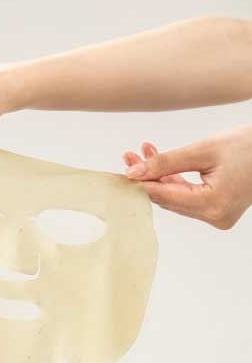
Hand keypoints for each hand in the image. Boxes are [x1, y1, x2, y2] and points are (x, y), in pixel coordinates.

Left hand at [122, 124, 251, 228]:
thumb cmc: (248, 146)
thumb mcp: (203, 150)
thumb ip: (165, 162)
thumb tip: (133, 172)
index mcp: (212, 205)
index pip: (164, 195)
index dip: (141, 182)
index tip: (123, 170)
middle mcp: (213, 216)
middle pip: (167, 198)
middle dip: (147, 177)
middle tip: (129, 157)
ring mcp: (216, 216)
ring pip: (175, 197)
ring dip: (157, 176)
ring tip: (140, 154)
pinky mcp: (216, 210)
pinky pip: (186, 196)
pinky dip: (172, 180)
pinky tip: (158, 162)